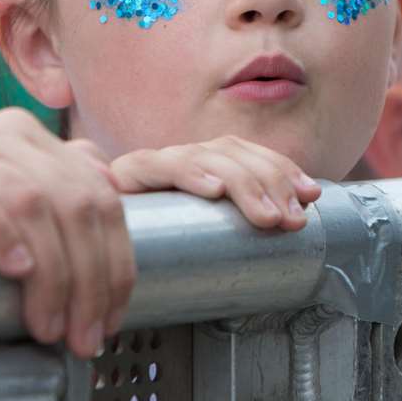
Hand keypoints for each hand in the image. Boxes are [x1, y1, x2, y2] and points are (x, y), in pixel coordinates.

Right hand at [0, 108, 133, 358]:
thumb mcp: (11, 225)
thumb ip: (62, 208)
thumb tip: (116, 224)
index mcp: (31, 141)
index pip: (100, 197)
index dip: (116, 263)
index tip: (112, 319)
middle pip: (74, 202)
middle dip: (89, 279)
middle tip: (83, 337)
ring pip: (31, 200)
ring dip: (51, 273)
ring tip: (47, 326)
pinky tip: (13, 270)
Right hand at [110, 136, 321, 229]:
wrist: (90, 248)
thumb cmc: (155, 248)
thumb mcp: (207, 235)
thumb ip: (243, 222)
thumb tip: (302, 215)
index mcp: (202, 165)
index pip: (247, 152)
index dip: (282, 168)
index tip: (310, 194)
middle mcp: (179, 158)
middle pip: (231, 152)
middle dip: (270, 183)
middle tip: (292, 219)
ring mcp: (152, 164)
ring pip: (203, 157)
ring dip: (243, 185)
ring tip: (267, 216)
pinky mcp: (122, 177)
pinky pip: (156, 166)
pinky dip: (189, 175)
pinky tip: (212, 191)